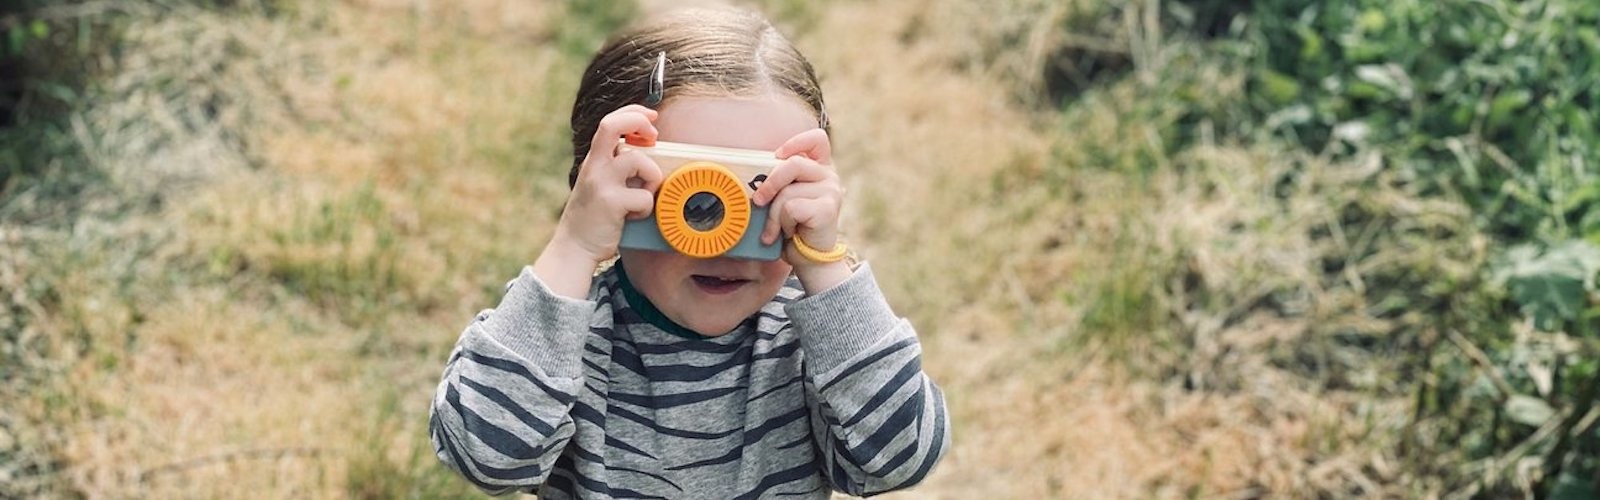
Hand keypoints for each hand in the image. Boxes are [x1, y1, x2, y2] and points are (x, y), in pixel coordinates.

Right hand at [535, 105, 661, 296]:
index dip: (633, 113)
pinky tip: (632, 216)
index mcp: (594, 160)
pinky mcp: (611, 203)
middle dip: (639, 123)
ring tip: (641, 196)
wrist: (574, 248)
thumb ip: (616, 166)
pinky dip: (646, 209)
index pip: (610, 122)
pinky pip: (645, 197)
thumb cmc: (594, 216)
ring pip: (640, 162)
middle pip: (613, 126)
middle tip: (654, 137)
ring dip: (651, 179)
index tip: (651, 116)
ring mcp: (601, 183)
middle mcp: (594, 166)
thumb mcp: (599, 183)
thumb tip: (648, 150)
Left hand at [752, 128, 851, 291]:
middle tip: (758, 201)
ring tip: (775, 229)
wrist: (811, 258)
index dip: (796, 142)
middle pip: (792, 164)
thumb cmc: (794, 227)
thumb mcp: (786, 198)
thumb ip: (779, 182)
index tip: (778, 155)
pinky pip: (791, 208)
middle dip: (769, 183)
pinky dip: (782, 224)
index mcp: (820, 168)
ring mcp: (831, 191)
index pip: (817, 139)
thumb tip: (750, 176)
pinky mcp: (828, 208)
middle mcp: (829, 176)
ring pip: (787, 192)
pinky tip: (788, 233)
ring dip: (774, 215)